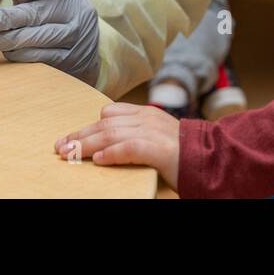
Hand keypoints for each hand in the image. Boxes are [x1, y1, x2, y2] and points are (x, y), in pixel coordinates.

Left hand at [0, 0, 100, 84]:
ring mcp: (73, 35)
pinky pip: (36, 57)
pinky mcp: (69, 59)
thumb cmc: (56, 15)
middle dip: (2, 19)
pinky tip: (6, 51)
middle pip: (34, 11)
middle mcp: (73, 8)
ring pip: (31, 37)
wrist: (86, 50)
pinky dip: (17, 54)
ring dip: (4, 40)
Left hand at [54, 102, 179, 188]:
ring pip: (111, 134)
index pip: (110, 114)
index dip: (88, 126)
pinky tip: (99, 160)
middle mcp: (147, 118)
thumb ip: (136, 135)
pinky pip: (129, 148)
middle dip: (80, 135)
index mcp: (146, 114)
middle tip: (60, 146)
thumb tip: (105, 145)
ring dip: (87, 145)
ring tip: (70, 154)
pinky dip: (112, 153)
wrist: (213, 158)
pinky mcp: (159, 149)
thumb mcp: (158, 136)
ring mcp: (153, 132)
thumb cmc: (184, 152)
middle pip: (105, 124)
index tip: (71, 138)